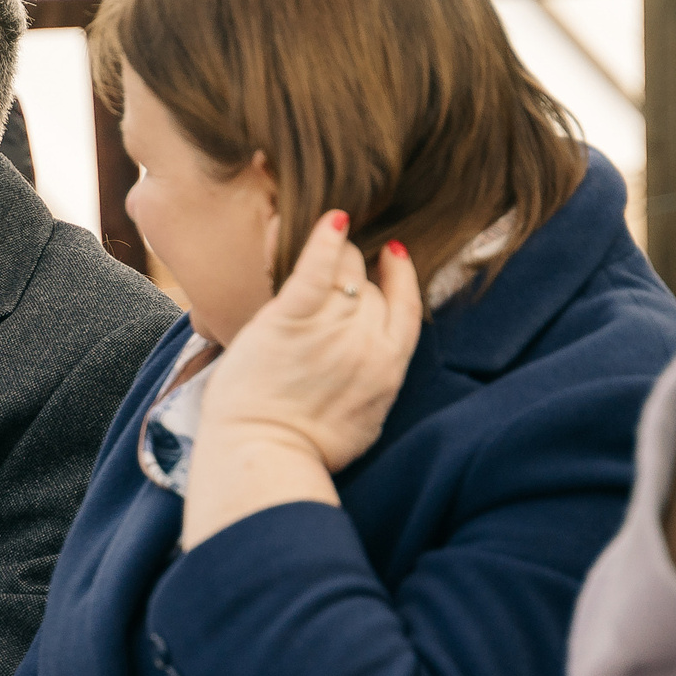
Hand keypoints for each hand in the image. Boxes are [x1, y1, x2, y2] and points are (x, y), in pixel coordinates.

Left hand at [182, 210, 422, 547]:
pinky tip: (330, 218)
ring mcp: (332, 327)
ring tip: (320, 245)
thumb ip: (373, 384)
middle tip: (332, 268)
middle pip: (372, 287)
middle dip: (355, 276)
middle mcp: (368, 341)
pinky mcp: (292, 318)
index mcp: (389, 368)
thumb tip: (371, 368)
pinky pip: (316, 267)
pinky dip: (325, 239)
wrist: (267, 457)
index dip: (401, 277)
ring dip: (335, 256)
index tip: (393, 257)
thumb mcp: (362, 421)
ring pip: (346, 270)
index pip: (408, 306)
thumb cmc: (306, 450)